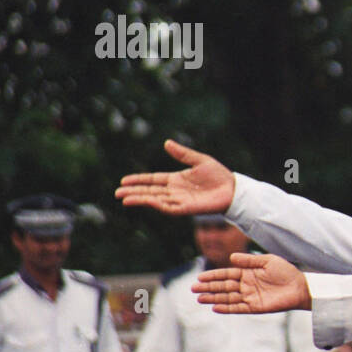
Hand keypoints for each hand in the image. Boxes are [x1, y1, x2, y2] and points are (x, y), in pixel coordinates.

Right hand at [116, 139, 235, 214]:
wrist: (234, 189)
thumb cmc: (219, 175)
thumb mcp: (199, 160)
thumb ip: (183, 153)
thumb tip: (166, 143)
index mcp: (176, 179)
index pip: (153, 180)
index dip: (139, 180)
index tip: (124, 180)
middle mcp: (175, 191)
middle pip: (150, 191)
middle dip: (134, 192)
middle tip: (117, 193)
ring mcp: (180, 200)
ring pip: (155, 200)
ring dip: (140, 199)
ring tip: (125, 199)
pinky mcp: (186, 208)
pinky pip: (168, 207)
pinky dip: (157, 204)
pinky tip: (146, 201)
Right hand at [193, 253, 310, 312]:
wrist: (300, 287)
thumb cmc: (286, 272)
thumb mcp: (267, 261)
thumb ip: (249, 260)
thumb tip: (231, 257)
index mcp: (248, 273)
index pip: (226, 274)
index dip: (213, 276)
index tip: (200, 277)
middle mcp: (246, 285)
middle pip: (223, 287)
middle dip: (209, 287)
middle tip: (193, 289)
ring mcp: (250, 297)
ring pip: (228, 298)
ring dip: (214, 299)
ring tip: (200, 299)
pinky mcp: (256, 307)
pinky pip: (238, 308)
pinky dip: (227, 308)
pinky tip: (215, 307)